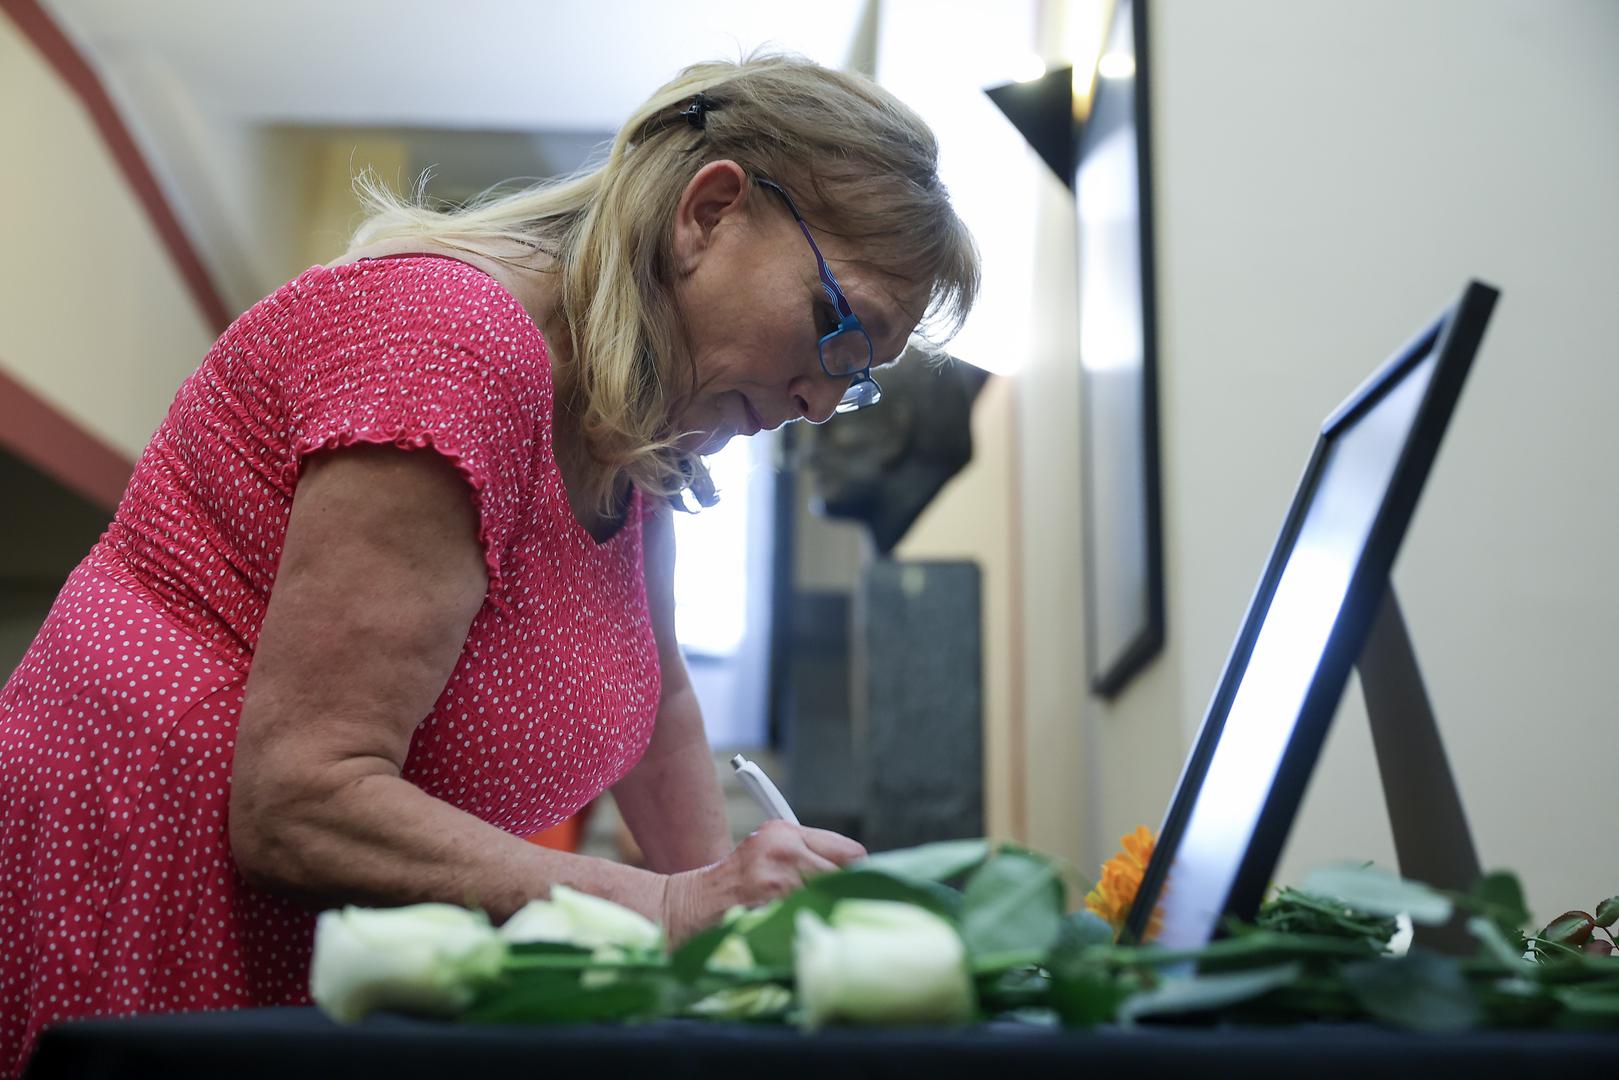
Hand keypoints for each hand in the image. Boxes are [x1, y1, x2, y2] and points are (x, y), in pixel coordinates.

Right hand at [660, 820, 865, 944]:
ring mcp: (778, 878)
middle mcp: (784, 848)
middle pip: (846, 876)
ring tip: (815, 917)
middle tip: (842, 908)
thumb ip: (811, 855)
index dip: (860, 873)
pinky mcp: (772, 905)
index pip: (851, 852)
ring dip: (828, 911)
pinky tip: (798, 926)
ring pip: (830, 898)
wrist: (698, 902)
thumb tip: (859, 872)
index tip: (860, 887)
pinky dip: (811, 924)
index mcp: (786, 832)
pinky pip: (810, 917)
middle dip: (846, 894)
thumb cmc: (741, 881)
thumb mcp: (772, 851)